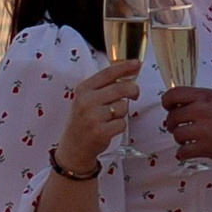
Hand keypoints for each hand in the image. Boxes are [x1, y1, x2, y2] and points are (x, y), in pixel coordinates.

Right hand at [56, 55, 141, 175]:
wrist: (73, 147)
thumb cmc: (83, 120)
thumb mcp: (86, 99)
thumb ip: (103, 87)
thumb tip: (128, 74)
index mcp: (83, 89)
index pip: (108, 73)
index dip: (125, 67)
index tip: (137, 64)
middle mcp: (86, 101)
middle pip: (120, 88)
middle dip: (133, 90)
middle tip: (135, 94)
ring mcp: (93, 116)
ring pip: (123, 107)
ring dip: (122, 112)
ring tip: (110, 118)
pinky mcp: (101, 131)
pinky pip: (122, 123)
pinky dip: (120, 126)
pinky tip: (109, 129)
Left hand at [160, 87, 211, 165]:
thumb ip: (202, 100)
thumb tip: (182, 106)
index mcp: (206, 96)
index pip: (174, 94)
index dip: (167, 102)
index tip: (168, 107)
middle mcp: (202, 111)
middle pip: (172, 117)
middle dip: (172, 123)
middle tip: (177, 127)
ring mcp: (204, 130)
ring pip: (177, 135)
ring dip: (179, 138)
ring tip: (188, 140)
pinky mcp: (206, 148)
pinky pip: (182, 152)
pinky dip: (183, 153)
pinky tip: (188, 152)